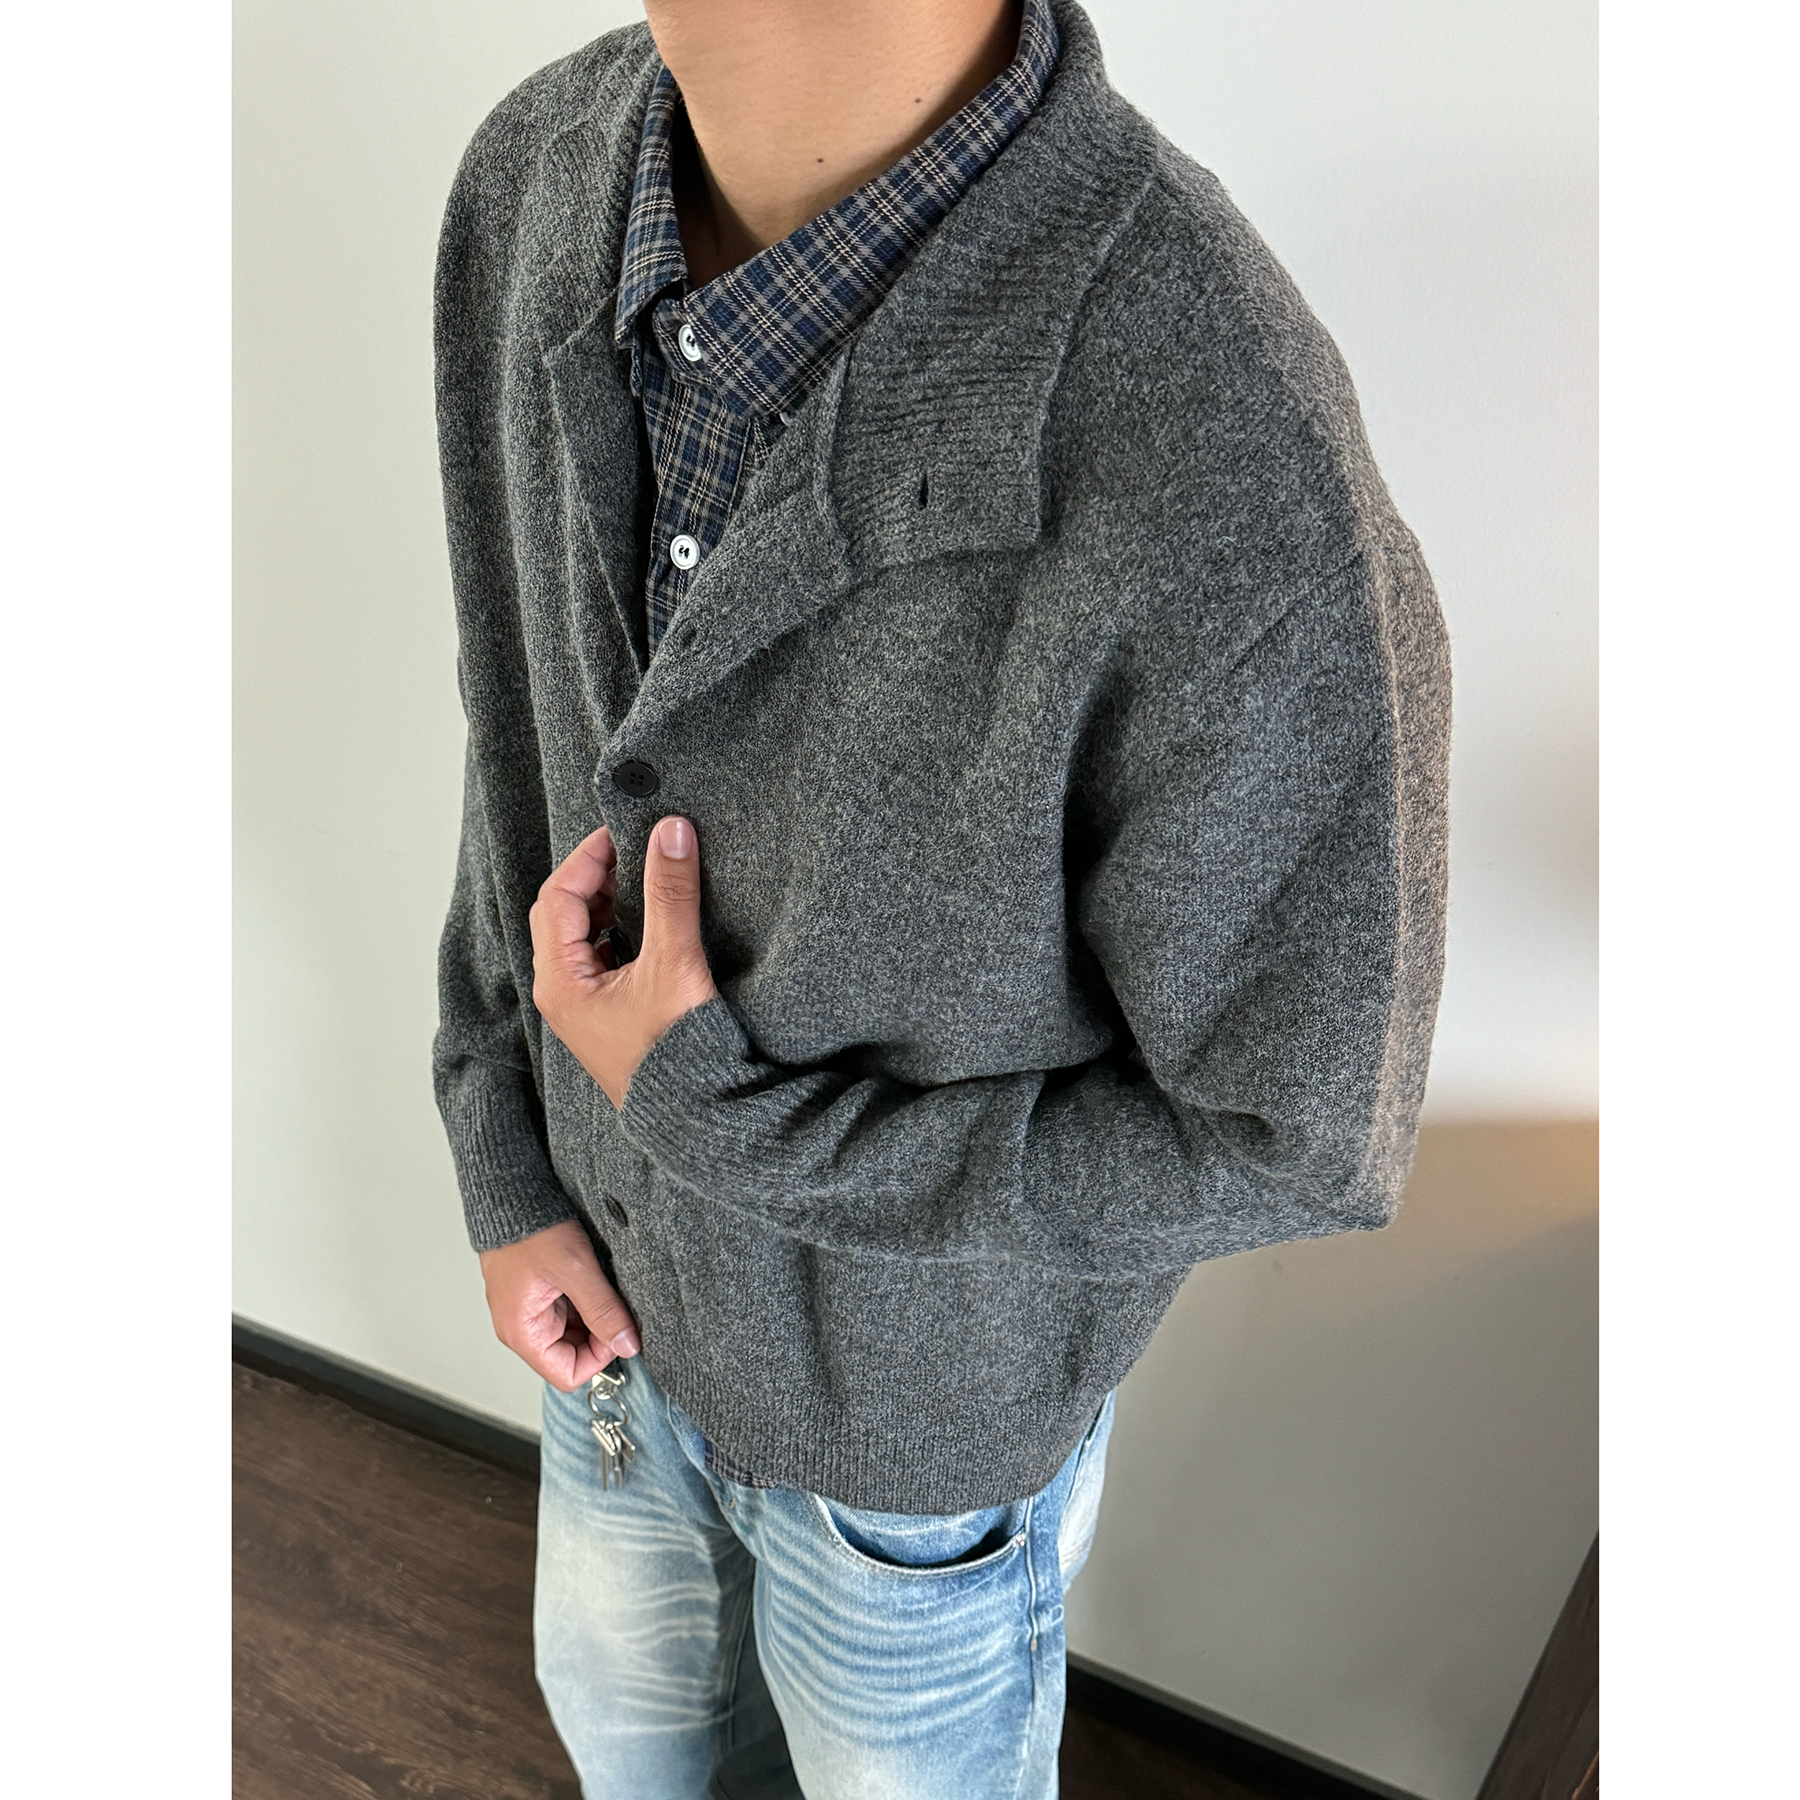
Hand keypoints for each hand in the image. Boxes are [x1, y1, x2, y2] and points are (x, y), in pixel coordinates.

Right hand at [478, 1219, 640, 1389]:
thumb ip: (603, 1311)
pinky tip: (591, 1280)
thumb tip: (628, 1345)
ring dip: (593, 1318)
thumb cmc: (532, 1229)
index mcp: (522, 1332)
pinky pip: (569, 1314)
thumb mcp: (576, 1270)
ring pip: (574, 1334)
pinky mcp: (539, 1297)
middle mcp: (522, 1329)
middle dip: (598, 1336)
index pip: (567, 1375)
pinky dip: (585, 1303)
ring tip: (599, 1287)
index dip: (598, 1359)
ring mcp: (530, 1313)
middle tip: (612, 1306)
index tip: (616, 1331)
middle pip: (571, 1356)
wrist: (512, 1196)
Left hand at [529, 816, 719, 1108]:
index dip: (589, 858)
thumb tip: (671, 832)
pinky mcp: (606, 1017)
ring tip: (645, 880)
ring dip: (608, 903)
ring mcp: (582, 1008)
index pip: (558, 897)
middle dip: (596, 877)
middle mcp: (561, 994)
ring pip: (580, 937)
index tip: (625, 832)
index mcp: (560, 981)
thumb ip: (671, 894)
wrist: (695, 1118)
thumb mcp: (673, 963)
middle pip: (562, 915)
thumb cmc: (674, 1054)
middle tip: (635, 851)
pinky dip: (620, 930)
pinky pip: (599, 959)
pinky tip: (651, 923)